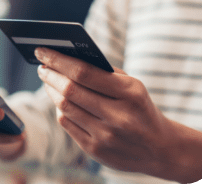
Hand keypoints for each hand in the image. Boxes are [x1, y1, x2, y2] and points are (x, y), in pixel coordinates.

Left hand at [35, 47, 201, 182]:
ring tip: (48, 80)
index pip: (84, 72)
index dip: (58, 60)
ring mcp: (105, 136)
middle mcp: (118, 116)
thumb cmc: (140, 109)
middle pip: (70, 90)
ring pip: (65, 108)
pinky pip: (67, 124)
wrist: (159, 148)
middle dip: (50, 75)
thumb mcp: (132, 86)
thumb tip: (66, 59)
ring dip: (51, 91)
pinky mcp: (95, 150)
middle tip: (42, 66)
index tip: (43, 51)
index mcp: (130, 93)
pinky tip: (59, 101)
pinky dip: (60, 109)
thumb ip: (103, 73)